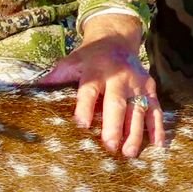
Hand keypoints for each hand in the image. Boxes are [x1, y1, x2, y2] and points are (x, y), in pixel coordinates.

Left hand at [38, 12, 163, 156]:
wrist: (117, 38)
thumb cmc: (89, 57)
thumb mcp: (71, 61)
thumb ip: (57, 77)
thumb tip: (35, 90)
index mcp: (95, 71)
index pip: (89, 90)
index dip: (85, 108)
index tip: (81, 126)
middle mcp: (118, 77)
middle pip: (116, 103)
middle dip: (114, 126)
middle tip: (110, 147)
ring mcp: (137, 83)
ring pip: (138, 110)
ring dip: (135, 133)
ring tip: (129, 153)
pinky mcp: (150, 88)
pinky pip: (156, 109)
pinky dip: (157, 127)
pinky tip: (157, 145)